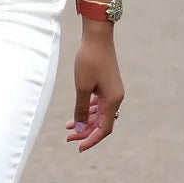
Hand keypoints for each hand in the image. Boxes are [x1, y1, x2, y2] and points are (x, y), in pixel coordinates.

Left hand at [66, 26, 123, 152]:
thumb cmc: (89, 60)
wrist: (97, 36)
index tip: (78, 147)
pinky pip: (99, 103)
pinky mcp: (107, 83)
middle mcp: (115, 97)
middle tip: (68, 137)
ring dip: (85, 120)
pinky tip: (78, 112)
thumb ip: (81, 109)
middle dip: (85, 131)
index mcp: (112, 100)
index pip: (103, 129)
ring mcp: (112, 90)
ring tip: (68, 126)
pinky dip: (88, 109)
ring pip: (99, 113)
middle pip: (101, 122)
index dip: (91, 139)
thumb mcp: (82, 86)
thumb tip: (79, 127)